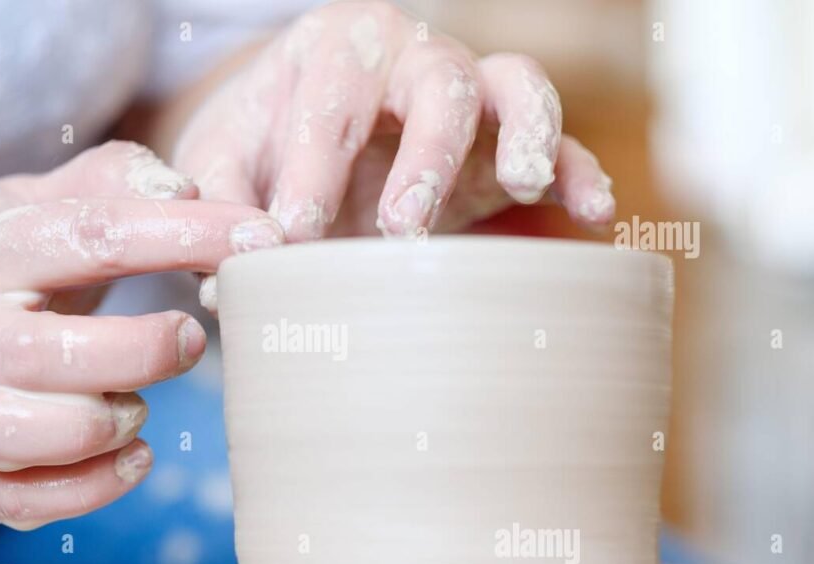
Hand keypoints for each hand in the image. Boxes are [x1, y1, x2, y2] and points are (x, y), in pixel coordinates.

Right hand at [0, 141, 282, 528]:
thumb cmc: (3, 262)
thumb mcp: (39, 199)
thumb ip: (111, 180)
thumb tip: (183, 190)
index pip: (92, 236)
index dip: (184, 235)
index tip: (258, 240)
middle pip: (58, 354)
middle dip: (147, 351)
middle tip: (191, 339)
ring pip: (50, 436)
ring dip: (118, 423)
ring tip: (139, 404)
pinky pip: (32, 503)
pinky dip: (98, 486)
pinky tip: (133, 454)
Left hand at [174, 0, 613, 242]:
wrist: (300, 145)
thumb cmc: (259, 151)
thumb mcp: (221, 164)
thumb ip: (218, 202)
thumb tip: (239, 263)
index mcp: (332, 50)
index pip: (329, 98)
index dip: (312, 167)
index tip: (293, 236)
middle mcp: (407, 59)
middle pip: (437, 81)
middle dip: (423, 155)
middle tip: (398, 229)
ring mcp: (466, 98)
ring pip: (516, 85)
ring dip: (527, 132)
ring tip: (523, 182)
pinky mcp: (504, 144)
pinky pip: (560, 143)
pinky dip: (578, 172)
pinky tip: (594, 214)